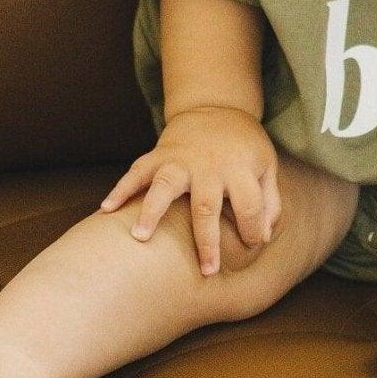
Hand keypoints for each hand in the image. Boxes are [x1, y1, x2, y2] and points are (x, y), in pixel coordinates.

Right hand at [98, 106, 279, 274]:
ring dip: (152, 211)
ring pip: (164, 185)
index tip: (253, 244)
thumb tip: (265, 238)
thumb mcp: (266, 165)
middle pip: (207, 205)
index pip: (251, 206)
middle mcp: (209, 165)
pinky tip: (107, 209)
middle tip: (208, 271)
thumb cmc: (243, 145)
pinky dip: (120, 189)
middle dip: (207, 240)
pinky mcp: (159, 155)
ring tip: (140, 237)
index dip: (254, 229)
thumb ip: (269, 201)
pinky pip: (136, 172)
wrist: (216, 106)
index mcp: (240, 168)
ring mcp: (180, 160)